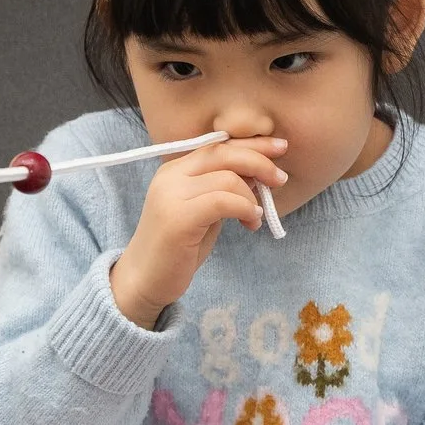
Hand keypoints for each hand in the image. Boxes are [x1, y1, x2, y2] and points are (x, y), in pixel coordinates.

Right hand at [108, 137, 287, 327]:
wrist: (144, 280)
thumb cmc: (178, 248)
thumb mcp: (203, 209)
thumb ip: (223, 188)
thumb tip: (259, 172)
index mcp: (175, 169)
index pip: (218, 145)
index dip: (252, 144)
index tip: (280, 148)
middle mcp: (170, 176)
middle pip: (224, 153)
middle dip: (260, 162)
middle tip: (280, 180)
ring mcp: (171, 195)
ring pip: (228, 178)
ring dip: (252, 197)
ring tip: (255, 217)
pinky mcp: (178, 218)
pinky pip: (223, 201)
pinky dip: (245, 208)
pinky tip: (250, 222)